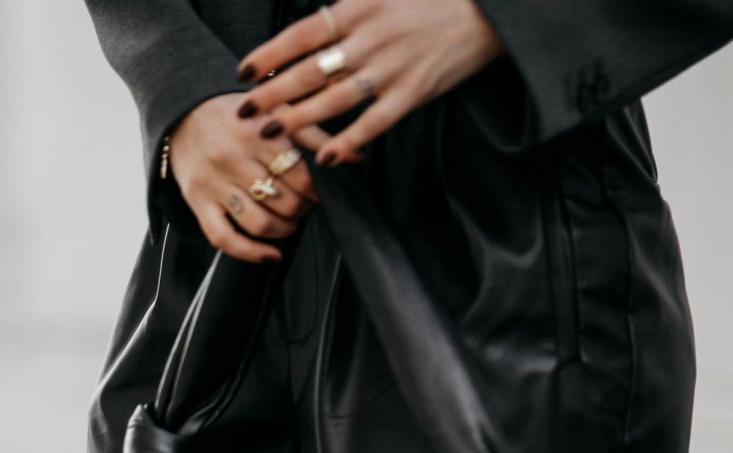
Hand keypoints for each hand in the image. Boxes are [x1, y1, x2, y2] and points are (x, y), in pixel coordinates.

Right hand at [169, 92, 331, 262]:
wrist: (182, 109)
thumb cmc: (238, 113)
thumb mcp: (275, 110)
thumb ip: (313, 133)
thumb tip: (354, 156)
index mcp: (257, 130)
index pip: (301, 174)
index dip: (317, 190)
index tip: (319, 191)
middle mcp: (233, 156)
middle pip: (285, 202)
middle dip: (303, 209)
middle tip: (305, 204)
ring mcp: (213, 182)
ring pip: (260, 224)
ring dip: (284, 231)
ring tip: (289, 222)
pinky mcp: (197, 201)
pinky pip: (224, 239)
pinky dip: (252, 253)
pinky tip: (271, 254)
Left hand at [234, 0, 504, 164]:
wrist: (488, 9)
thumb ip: (346, 9)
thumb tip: (311, 28)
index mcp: (358, 6)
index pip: (302, 34)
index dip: (270, 54)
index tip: (244, 71)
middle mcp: (369, 37)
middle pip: (309, 70)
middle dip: (273, 92)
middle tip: (245, 111)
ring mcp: (391, 67)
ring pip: (334, 99)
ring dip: (300, 117)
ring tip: (272, 132)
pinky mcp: (414, 93)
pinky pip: (374, 122)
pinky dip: (348, 141)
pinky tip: (326, 157)